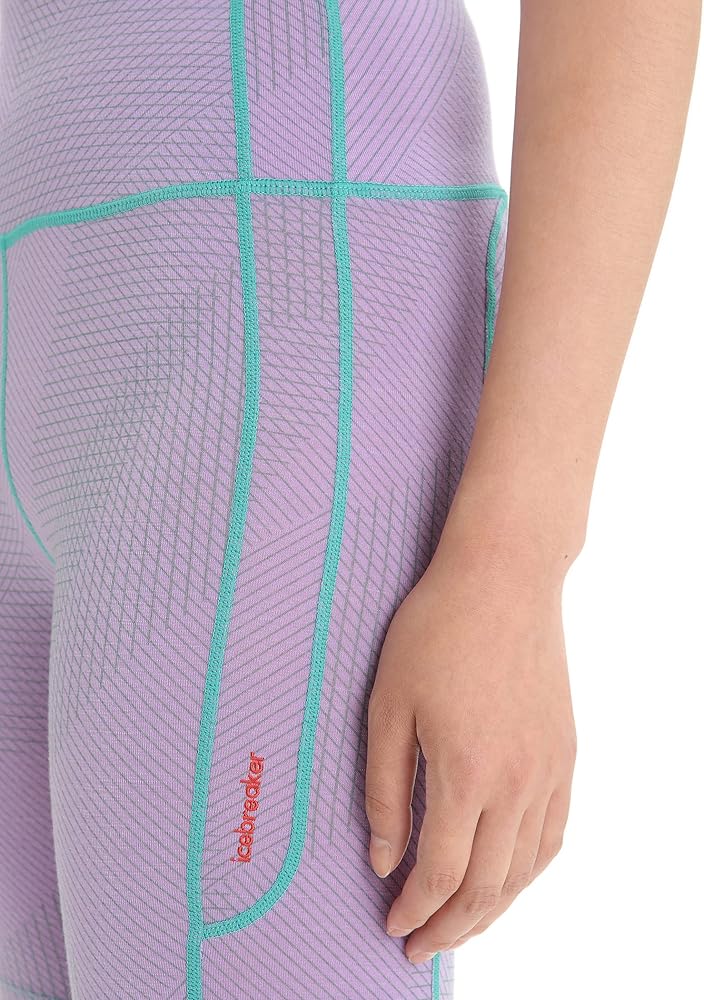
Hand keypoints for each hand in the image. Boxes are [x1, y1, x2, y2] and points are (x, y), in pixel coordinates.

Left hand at [364, 532, 576, 962]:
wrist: (503, 578)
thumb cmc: (436, 630)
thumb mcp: (388, 705)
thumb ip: (385, 789)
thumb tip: (383, 857)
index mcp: (466, 773)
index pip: (442, 872)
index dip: (415, 908)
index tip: (394, 925)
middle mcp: (517, 783)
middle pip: (488, 885)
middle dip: (451, 925)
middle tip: (422, 945)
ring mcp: (549, 770)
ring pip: (526, 868)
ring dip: (494, 908)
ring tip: (463, 925)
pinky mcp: (564, 753)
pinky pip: (554, 833)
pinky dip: (530, 870)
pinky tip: (511, 877)